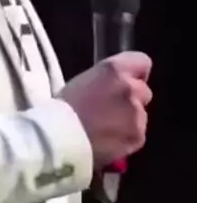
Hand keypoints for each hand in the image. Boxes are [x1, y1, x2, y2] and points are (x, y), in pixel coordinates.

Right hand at [59, 51, 152, 169]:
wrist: (59, 138)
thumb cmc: (64, 108)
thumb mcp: (84, 80)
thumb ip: (108, 79)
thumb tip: (117, 85)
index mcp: (114, 70)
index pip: (142, 62)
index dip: (135, 72)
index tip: (127, 80)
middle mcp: (130, 88)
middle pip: (143, 91)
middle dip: (131, 99)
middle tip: (111, 109)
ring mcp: (137, 114)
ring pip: (140, 114)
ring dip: (128, 119)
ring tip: (106, 128)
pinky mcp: (138, 136)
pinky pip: (137, 134)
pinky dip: (126, 137)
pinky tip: (108, 140)